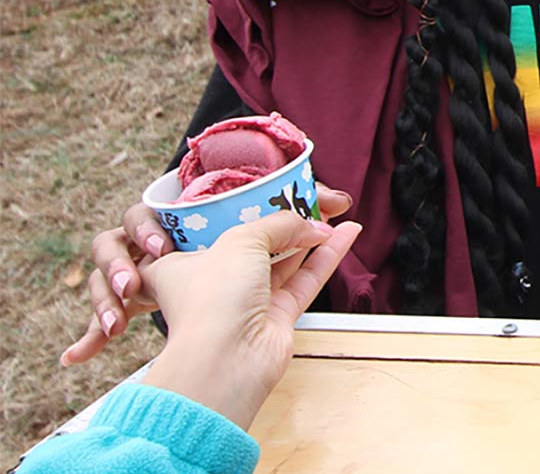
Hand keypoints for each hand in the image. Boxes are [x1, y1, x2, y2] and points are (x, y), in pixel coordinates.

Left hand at [65, 184, 352, 366]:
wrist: (226, 359)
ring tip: (336, 213)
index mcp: (182, 262)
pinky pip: (305, 279)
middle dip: (282, 221)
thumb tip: (311, 225)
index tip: (262, 192)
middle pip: (252, 243)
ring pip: (284, 260)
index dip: (233, 210)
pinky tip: (347, 235)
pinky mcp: (275, 316)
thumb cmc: (212, 298)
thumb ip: (280, 223)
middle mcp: (212, 281)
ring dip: (310, 237)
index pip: (205, 229)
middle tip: (311, 200)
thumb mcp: (241, 239)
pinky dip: (326, 257)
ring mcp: (246, 300)